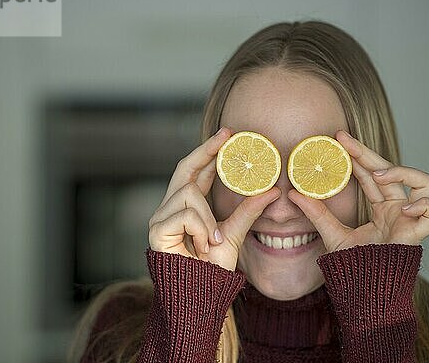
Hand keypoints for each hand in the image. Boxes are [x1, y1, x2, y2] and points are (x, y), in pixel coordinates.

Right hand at [148, 127, 280, 270]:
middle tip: (227, 136)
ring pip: (189, 192)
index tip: (228, 134)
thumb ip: (248, 211)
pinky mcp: (156, 231)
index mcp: (187, 207)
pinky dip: (200, 229)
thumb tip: (273, 191)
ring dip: (207, 217)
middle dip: (205, 150)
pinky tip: (203, 245)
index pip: (196, 172)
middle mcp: (169, 208)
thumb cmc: (212, 268)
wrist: (201, 295)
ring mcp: (160, 218)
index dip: (210, 152)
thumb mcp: (234, 233)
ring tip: (214, 239)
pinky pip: (184, 215)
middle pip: (184, 169)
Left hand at [288, 130, 428, 252]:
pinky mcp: (420, 235)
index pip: (373, 174)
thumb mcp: (331, 234)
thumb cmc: (353, 266)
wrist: (363, 291)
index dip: (358, 156)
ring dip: (404, 173)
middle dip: (369, 153)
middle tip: (345, 141)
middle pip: (392, 171)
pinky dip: (423, 206)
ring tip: (379, 175)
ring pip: (426, 183)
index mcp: (381, 208)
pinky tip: (401, 209)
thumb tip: (294, 194)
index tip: (339, 140)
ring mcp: (411, 220)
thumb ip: (316, 213)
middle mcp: (398, 210)